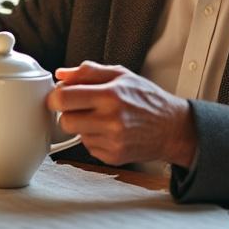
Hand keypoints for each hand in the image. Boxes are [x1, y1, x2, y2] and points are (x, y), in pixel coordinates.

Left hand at [46, 61, 195, 166]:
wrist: (173, 128)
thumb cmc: (147, 99)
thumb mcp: (121, 75)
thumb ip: (88, 72)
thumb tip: (61, 75)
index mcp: (110, 95)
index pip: (63, 98)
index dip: (55, 97)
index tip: (58, 97)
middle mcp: (111, 120)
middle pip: (65, 121)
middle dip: (68, 113)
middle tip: (80, 108)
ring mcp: (112, 141)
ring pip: (76, 134)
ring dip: (83, 126)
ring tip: (102, 118)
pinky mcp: (113, 156)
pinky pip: (88, 147)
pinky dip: (94, 139)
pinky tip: (110, 131)